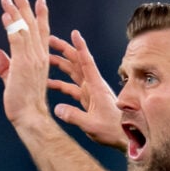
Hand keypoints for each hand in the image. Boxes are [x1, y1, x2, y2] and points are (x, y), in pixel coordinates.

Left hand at [0, 0, 51, 127]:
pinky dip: (11, 25)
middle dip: (25, 7)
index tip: (40, 1)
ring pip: (24, 29)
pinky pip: (17, 39)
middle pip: (33, 26)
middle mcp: (39, 56)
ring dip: (15, 11)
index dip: (41, 16)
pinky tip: (5, 15)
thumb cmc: (23, 103)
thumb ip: (5, 65)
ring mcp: (32, 59)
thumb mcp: (13, 79)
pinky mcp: (23, 63)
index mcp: (41, 59)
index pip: (42, 33)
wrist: (30, 116)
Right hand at [48, 30, 124, 149]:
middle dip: (64, 50)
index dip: (80, 47)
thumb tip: (57, 109)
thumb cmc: (113, 131)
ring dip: (60, 64)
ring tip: (45, 58)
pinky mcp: (88, 100)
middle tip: (49, 40)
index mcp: (96, 87)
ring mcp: (90, 92)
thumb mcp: (92, 125)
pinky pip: (72, 88)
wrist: (124, 137)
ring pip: (73, 73)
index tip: (74, 33)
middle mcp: (93, 85)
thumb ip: (74, 116)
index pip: (87, 62)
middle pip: (77, 62)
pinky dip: (60, 84)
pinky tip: (49, 83)